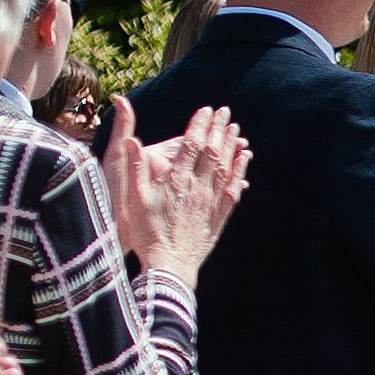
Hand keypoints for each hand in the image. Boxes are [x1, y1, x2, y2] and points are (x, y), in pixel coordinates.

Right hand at [106, 100, 251, 278]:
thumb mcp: (133, 198)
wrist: (169, 264)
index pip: (192, 144)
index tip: (206, 110)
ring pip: (226, 167)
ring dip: (231, 146)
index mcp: (176, 179)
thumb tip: (129, 139)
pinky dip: (240, 170)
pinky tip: (245, 160)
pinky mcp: (219, 215)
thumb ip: (134, 167)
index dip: (200, 125)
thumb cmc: (145, 232)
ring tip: (236, 129)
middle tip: (226, 112)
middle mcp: (198, 187)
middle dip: (219, 129)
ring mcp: (211, 201)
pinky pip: (234, 188)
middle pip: (213, 151)